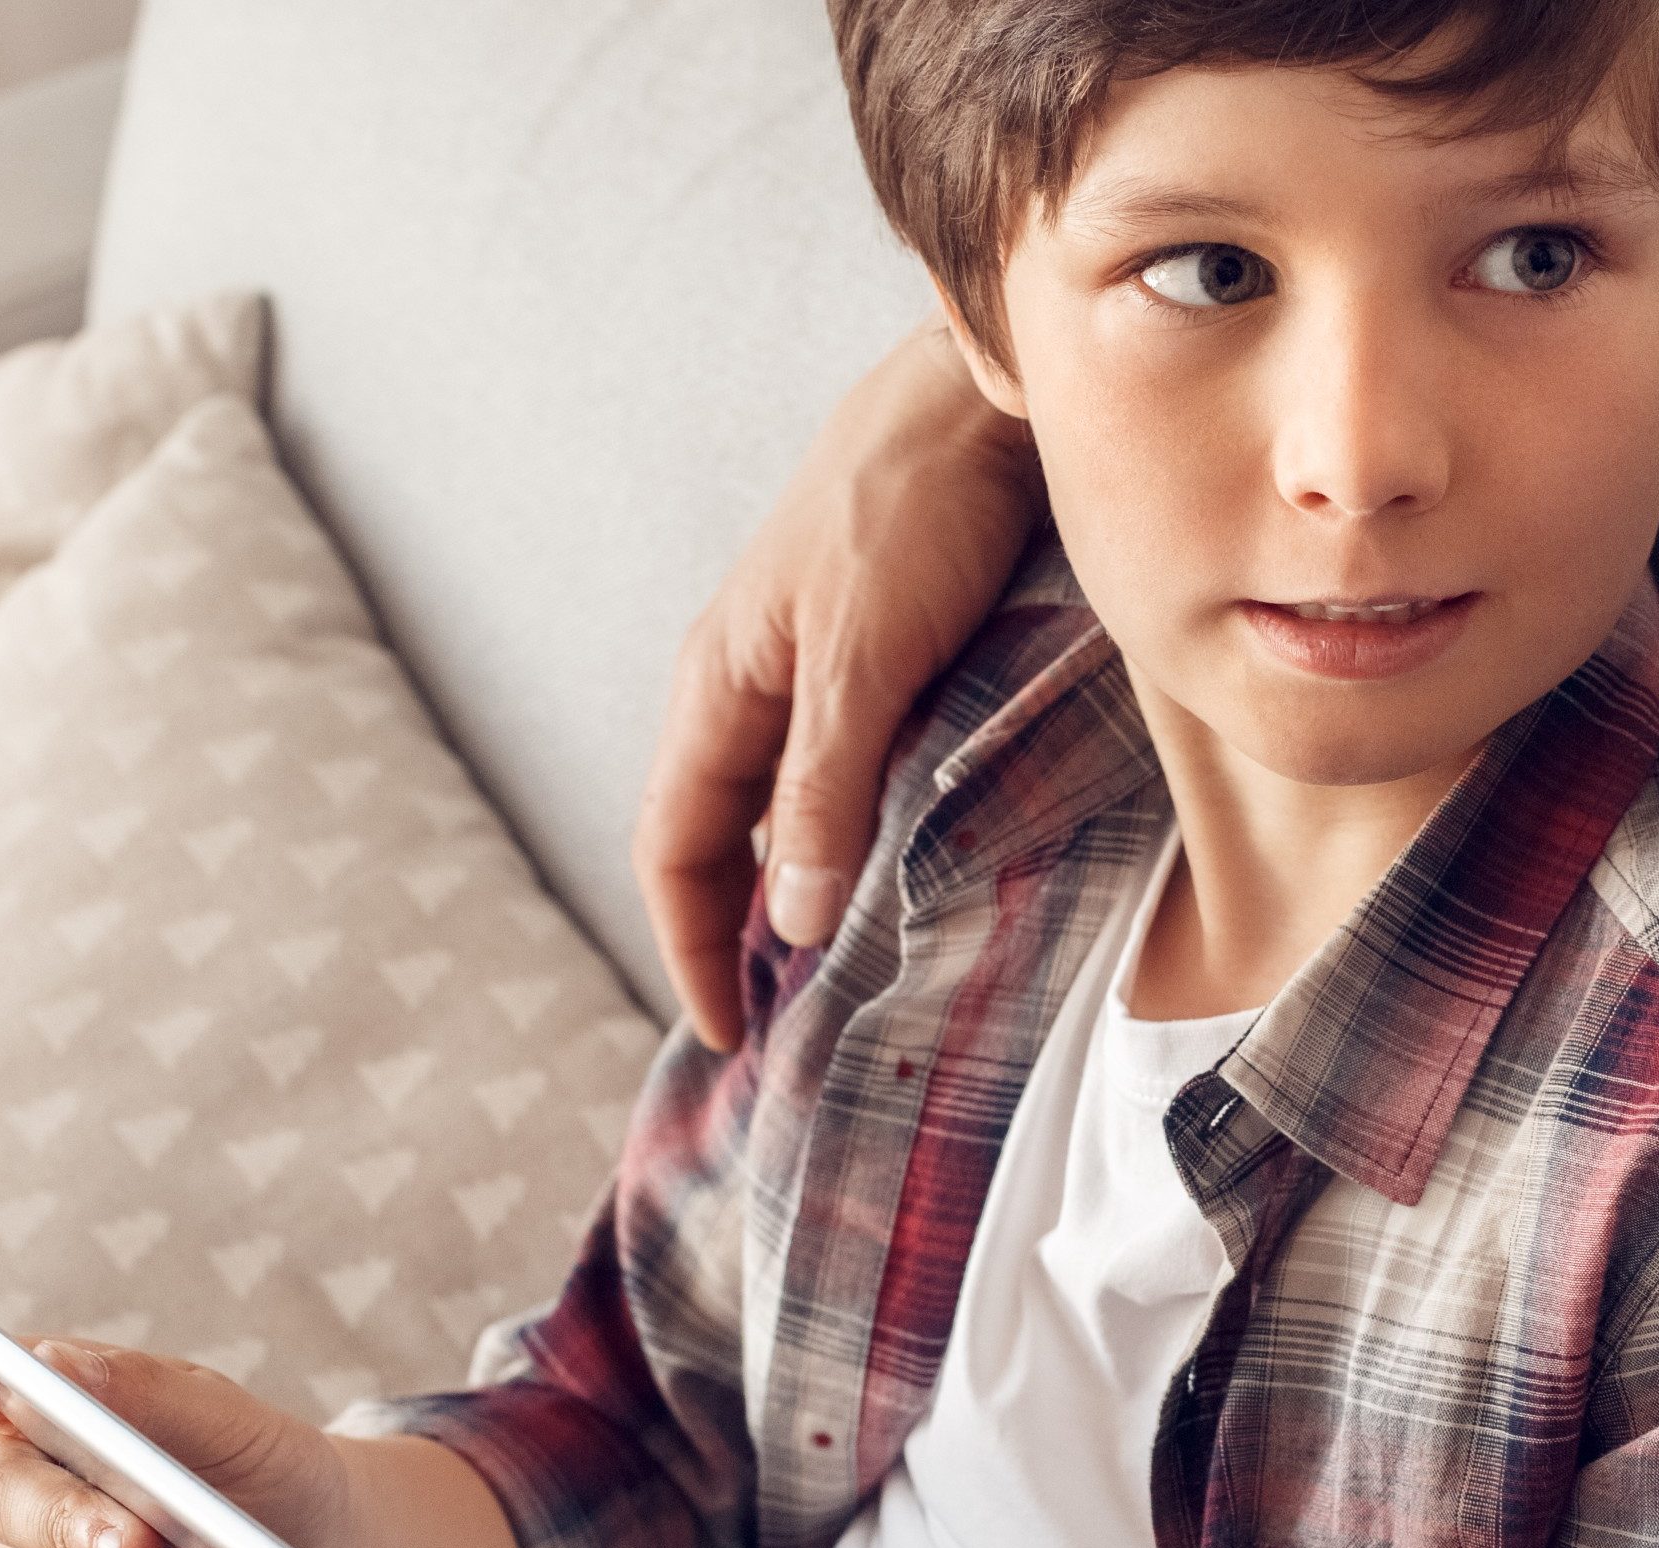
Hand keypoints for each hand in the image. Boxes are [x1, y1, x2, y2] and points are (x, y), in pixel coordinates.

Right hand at [640, 313, 1042, 1042]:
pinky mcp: (887, 663)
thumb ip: (821, 788)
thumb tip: (785, 920)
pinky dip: (862, 845)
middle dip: (740, 940)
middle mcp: (755, 687)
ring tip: (849, 982)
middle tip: (791, 1036)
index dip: (690, 949)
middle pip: (722, 843)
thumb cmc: (912, 507)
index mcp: (719, 686)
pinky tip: (910, 882)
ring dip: (803, 896)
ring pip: (788, 814)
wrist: (985, 398)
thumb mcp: (861, 659)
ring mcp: (819, 675)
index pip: (673, 850)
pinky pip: (853, 779)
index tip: (733, 1039)